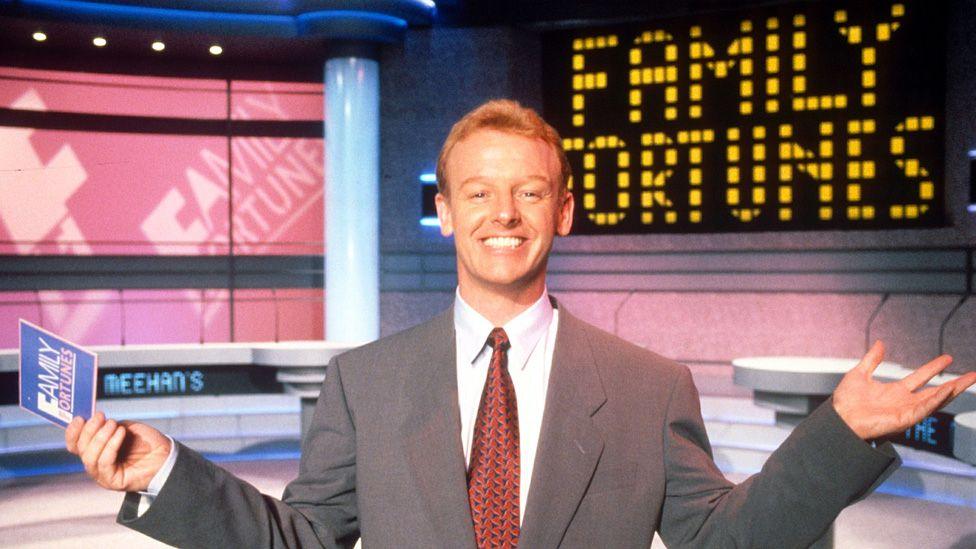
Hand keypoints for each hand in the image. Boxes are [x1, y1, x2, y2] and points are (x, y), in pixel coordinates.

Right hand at [65, 411, 171, 491]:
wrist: (165, 455)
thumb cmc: (145, 442)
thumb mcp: (123, 428)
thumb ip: (106, 426)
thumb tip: (93, 421)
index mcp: (95, 451)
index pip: (75, 445)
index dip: (73, 432)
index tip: (80, 417)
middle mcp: (95, 464)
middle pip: (80, 450)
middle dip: (89, 430)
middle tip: (101, 416)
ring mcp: (102, 475)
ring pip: (89, 457)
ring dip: (100, 438)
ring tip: (114, 425)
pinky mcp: (112, 482)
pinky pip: (104, 463)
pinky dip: (111, 446)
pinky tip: (120, 433)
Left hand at [833, 341, 975, 439]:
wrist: (839, 418)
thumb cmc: (846, 401)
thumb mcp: (859, 373)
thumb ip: (872, 359)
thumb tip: (879, 343)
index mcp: (896, 391)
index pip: (921, 377)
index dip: (934, 367)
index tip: (947, 358)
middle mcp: (904, 401)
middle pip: (936, 390)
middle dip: (956, 384)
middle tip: (973, 375)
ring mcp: (906, 410)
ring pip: (935, 400)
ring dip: (951, 391)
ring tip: (966, 381)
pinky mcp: (905, 419)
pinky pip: (924, 408)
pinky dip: (936, 399)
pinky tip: (947, 390)